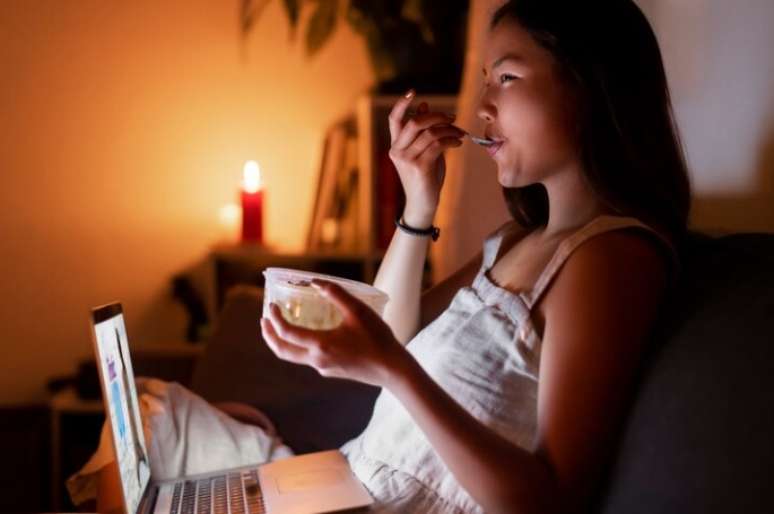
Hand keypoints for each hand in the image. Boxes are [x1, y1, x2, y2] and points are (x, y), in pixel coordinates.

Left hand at [260, 280, 411, 387]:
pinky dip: (299, 345)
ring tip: (280, 326)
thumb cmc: (377, 338)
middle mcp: (317, 359)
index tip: (272, 306)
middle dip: (269, 335)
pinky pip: (308, 358)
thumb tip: (316, 283)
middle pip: (282, 351)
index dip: (275, 319)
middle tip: (264, 320)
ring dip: (282, 341)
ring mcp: (323, 367)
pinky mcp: (331, 370)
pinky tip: (308, 334)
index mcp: (321, 344)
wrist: (392, 369)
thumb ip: (336, 294)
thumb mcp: (358, 311)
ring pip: (293, 356)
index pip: (287, 333)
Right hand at [388, 90, 466, 226]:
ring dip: (449, 129)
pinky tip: (458, 142)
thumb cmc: (425, 178)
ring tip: (459, 133)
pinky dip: (451, 140)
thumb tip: (424, 106)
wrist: (423, 204)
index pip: (394, 119)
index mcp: (395, 145)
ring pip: (429, 133)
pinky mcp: (419, 167)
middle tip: (452, 117)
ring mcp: (407, 159)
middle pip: (415, 122)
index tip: (413, 92)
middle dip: (436, 116)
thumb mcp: (423, 151)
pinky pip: (437, 144)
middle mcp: (397, 151)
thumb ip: (423, 131)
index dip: (401, 104)